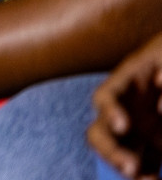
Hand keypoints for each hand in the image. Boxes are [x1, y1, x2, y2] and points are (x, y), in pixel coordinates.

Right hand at [90, 31, 161, 178]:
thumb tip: (160, 107)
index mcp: (125, 85)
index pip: (104, 97)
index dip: (110, 111)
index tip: (123, 126)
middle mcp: (124, 110)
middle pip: (100, 132)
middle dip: (110, 152)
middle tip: (130, 168)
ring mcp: (137, 129)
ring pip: (119, 153)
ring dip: (129, 168)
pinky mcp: (152, 145)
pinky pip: (145, 163)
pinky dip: (149, 175)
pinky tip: (158, 179)